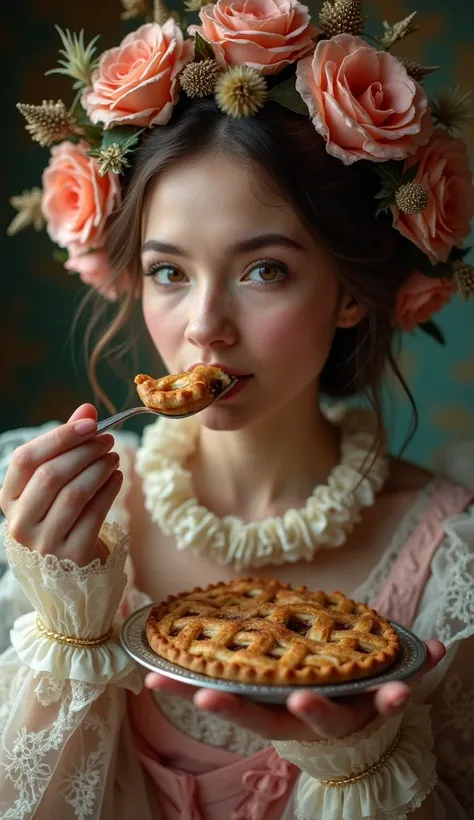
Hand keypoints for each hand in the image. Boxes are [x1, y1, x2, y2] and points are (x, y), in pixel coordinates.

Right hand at [0, 403, 122, 566]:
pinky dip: (109, 491)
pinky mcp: (72, 555)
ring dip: (99, 469)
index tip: (90, 423)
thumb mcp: (55, 484)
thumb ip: (66, 445)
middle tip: (107, 439)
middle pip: (51, 474)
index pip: (25, 459)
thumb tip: (86, 409)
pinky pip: (94, 514)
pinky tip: (118, 478)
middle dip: (84, 451)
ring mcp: (44, 543)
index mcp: (8, 499)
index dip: (59, 437)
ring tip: (115, 457)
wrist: (70, 574)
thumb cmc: (60, 518)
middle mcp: (20, 522)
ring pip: (74, 494)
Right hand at [145, 640, 444, 741]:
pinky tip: (436, 650)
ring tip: (394, 692)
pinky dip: (419, 668)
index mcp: (278, 715)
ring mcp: (349, 716)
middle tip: (298, 699)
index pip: (245, 712)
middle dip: (306, 710)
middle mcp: (312, 720)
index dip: (222, 706)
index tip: (195, 696)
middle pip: (305, 721)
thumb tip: (145, 671)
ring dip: (379, 700)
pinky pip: (400, 687)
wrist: (346, 742)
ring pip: (363, 711)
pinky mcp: (377, 707)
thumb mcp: (262, 699)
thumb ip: (213, 686)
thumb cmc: (294, 704)